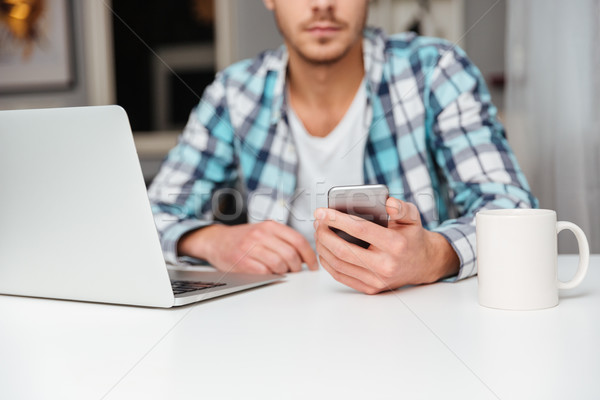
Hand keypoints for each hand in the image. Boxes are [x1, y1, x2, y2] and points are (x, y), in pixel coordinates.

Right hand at [178, 221, 318, 274]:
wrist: (216, 241)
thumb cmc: (243, 238)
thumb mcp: (264, 231)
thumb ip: (283, 239)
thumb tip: (305, 255)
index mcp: (270, 226)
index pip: (298, 240)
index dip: (309, 255)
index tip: (313, 265)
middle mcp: (260, 234)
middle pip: (290, 254)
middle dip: (298, 267)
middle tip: (296, 271)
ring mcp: (250, 248)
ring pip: (279, 264)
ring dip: (285, 272)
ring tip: (282, 272)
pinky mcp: (242, 261)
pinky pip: (265, 272)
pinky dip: (271, 276)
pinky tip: (270, 274)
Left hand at [313, 197, 458, 293]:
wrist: (423, 264)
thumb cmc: (412, 237)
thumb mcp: (412, 217)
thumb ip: (401, 207)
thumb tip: (387, 202)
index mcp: (396, 244)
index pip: (360, 229)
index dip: (337, 219)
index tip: (321, 212)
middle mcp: (386, 265)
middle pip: (344, 250)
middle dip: (324, 234)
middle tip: (317, 222)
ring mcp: (377, 280)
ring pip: (339, 264)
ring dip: (323, 247)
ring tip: (318, 232)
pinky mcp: (370, 288)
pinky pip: (341, 276)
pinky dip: (328, 262)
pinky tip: (323, 249)